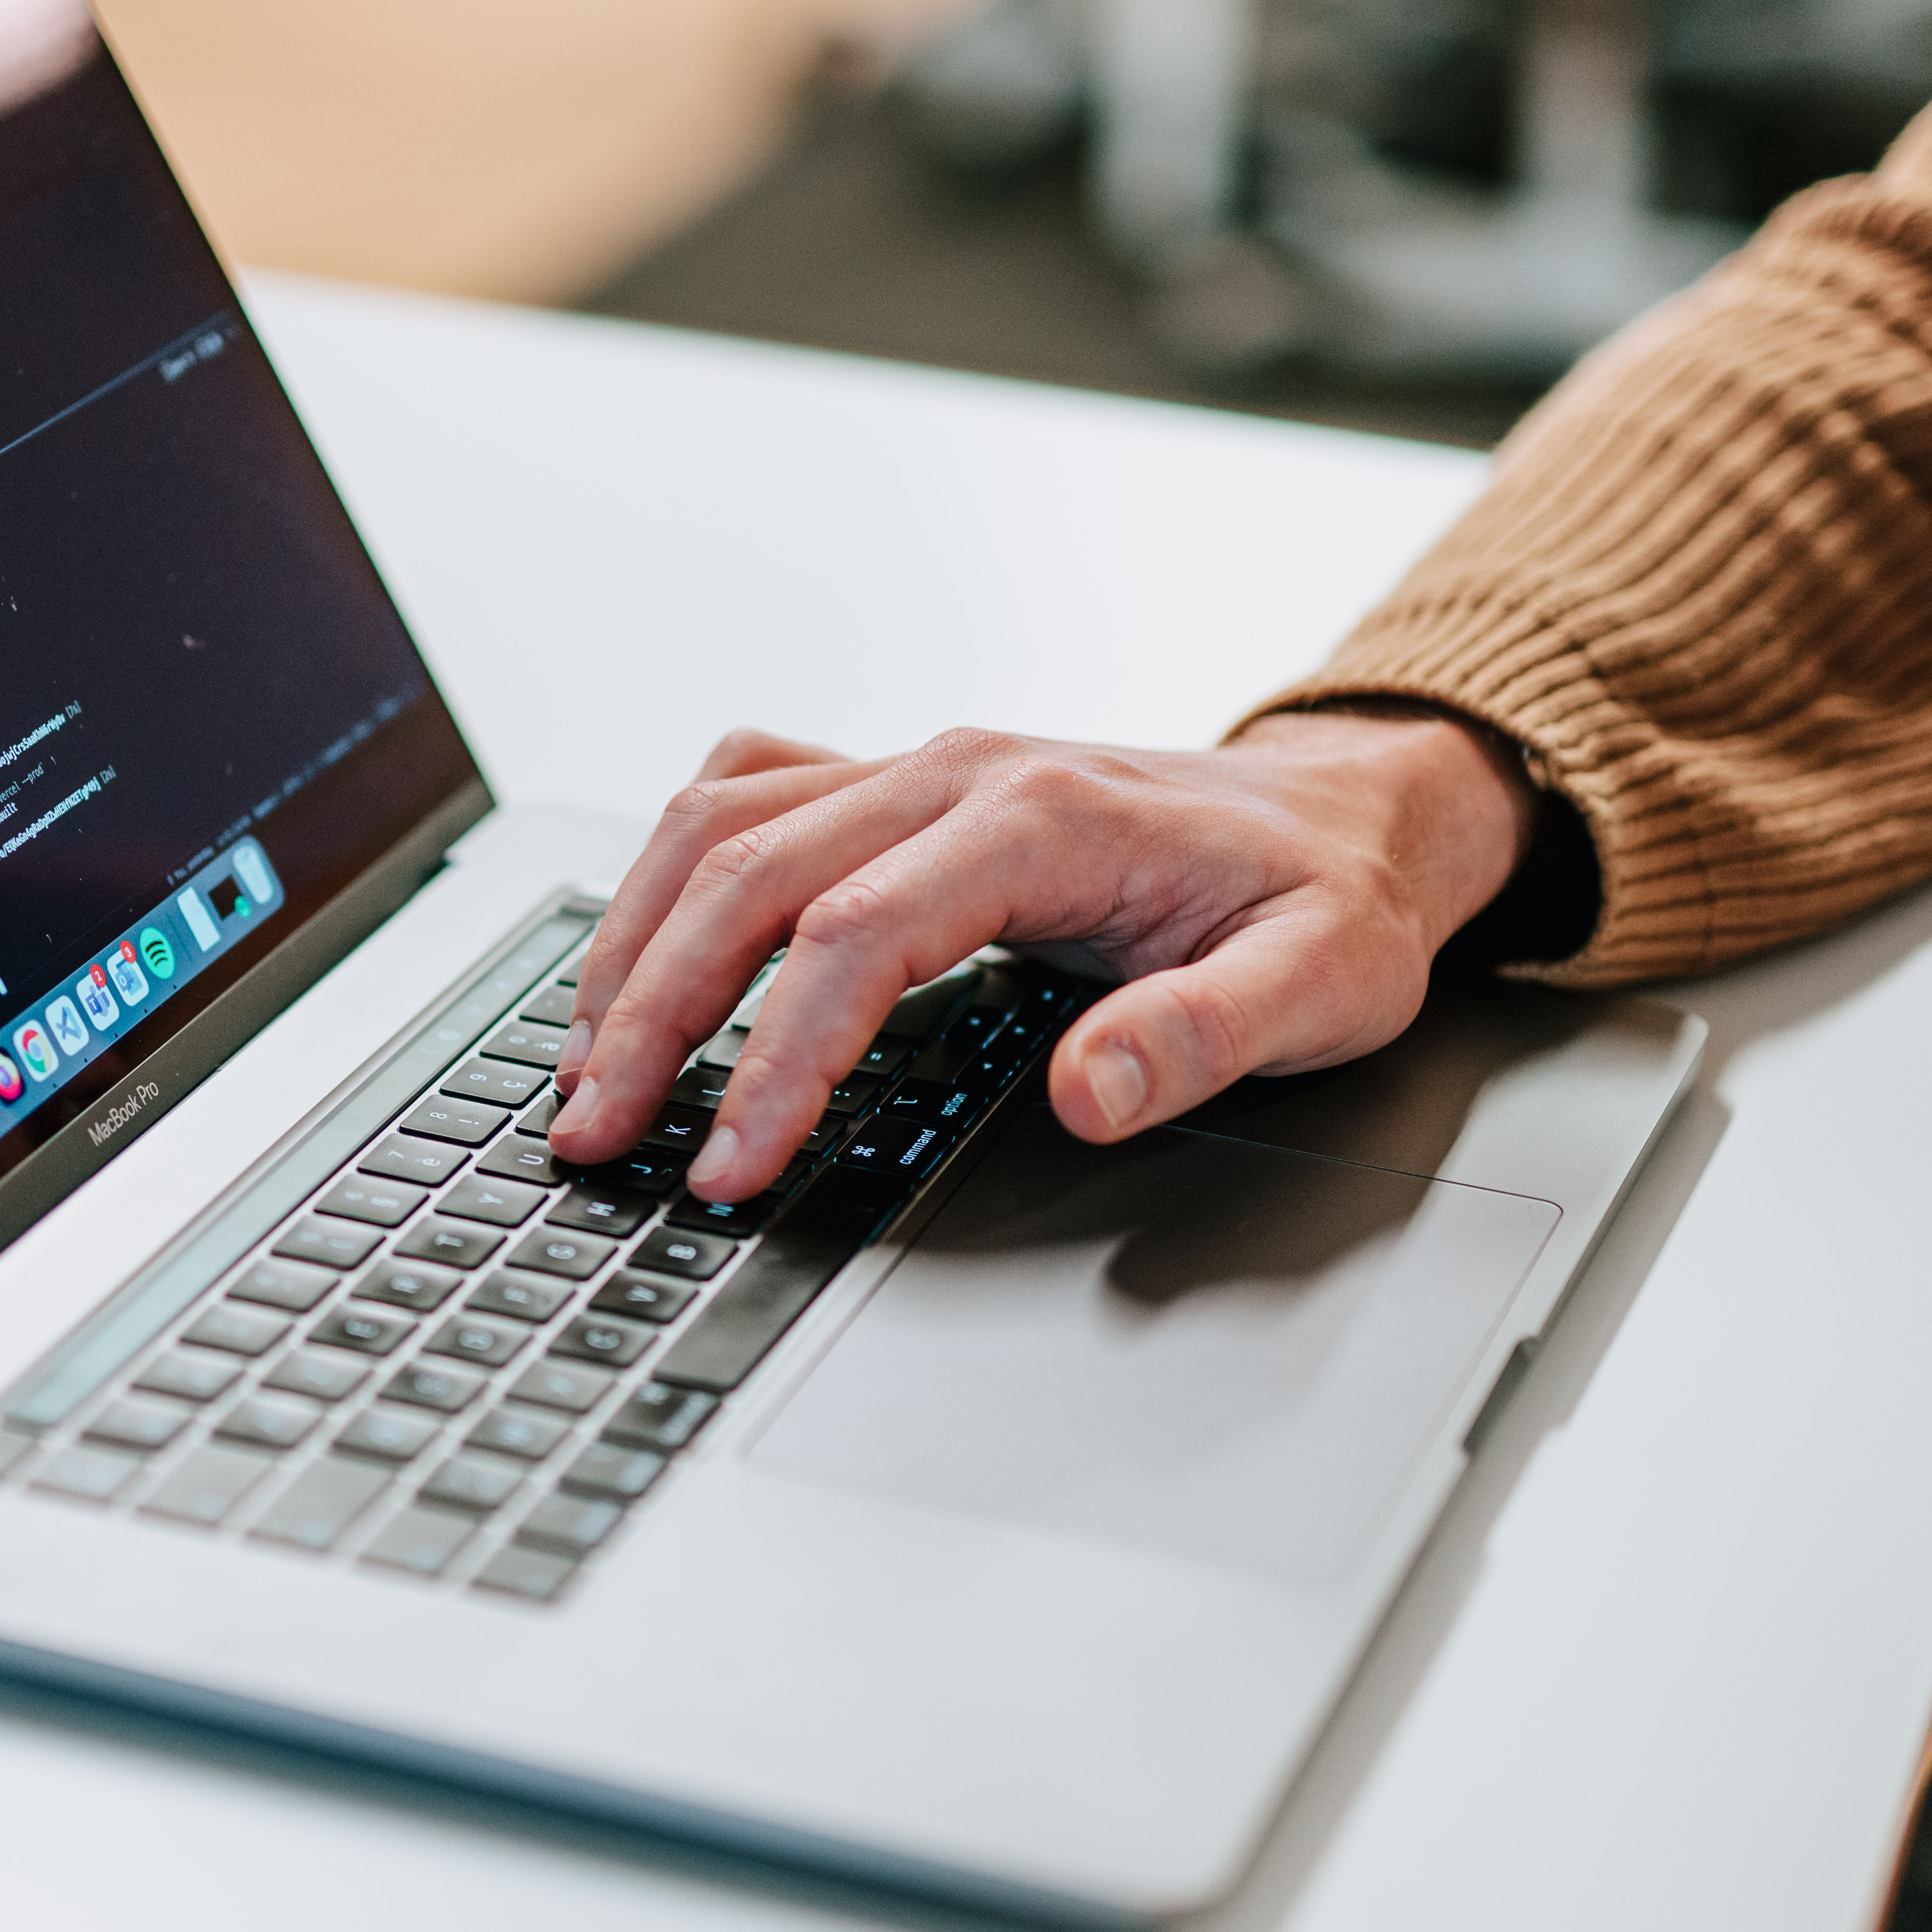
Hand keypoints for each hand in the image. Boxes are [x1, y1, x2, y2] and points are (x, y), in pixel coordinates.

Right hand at [550, 712, 1534, 1200]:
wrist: (1351, 811)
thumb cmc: (1326, 898)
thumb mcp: (1321, 982)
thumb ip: (1205, 1036)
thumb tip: (1090, 1095)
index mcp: (1041, 818)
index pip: (854, 939)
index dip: (777, 1060)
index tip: (730, 1164)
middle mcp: (956, 771)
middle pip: (746, 876)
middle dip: (650, 1011)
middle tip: (592, 1131)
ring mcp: (917, 767)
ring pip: (719, 824)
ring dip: (632, 938)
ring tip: (580, 1060)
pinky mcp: (897, 784)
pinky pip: (746, 793)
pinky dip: (670, 871)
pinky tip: (639, 950)